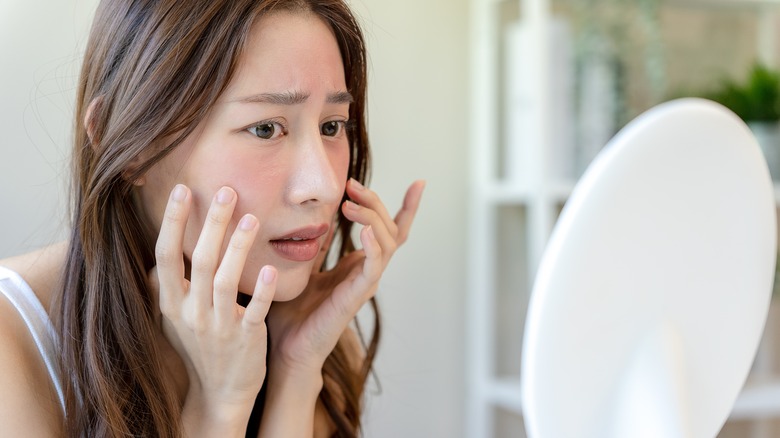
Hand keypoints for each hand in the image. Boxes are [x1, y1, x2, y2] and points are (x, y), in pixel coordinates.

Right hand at [150, 185, 274, 426]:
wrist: (220, 392)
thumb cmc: (200, 346)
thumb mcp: (175, 317)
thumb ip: (168, 284)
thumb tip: (161, 248)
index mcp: (171, 303)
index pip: (165, 255)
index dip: (172, 222)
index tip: (181, 188)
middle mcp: (191, 313)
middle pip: (199, 261)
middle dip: (211, 223)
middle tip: (226, 190)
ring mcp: (219, 327)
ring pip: (225, 282)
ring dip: (238, 249)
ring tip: (253, 218)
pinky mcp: (246, 340)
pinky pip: (253, 312)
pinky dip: (260, 292)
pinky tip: (270, 270)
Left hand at [266, 179, 424, 377]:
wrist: (286, 347)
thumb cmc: (293, 312)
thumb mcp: (304, 267)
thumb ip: (317, 245)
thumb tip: (321, 218)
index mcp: (358, 264)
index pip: (390, 231)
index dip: (407, 207)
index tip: (419, 183)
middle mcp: (367, 272)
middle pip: (389, 229)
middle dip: (375, 202)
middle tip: (352, 185)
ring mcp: (365, 283)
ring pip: (387, 242)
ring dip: (372, 218)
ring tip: (349, 205)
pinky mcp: (356, 296)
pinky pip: (374, 268)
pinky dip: (374, 247)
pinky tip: (363, 230)